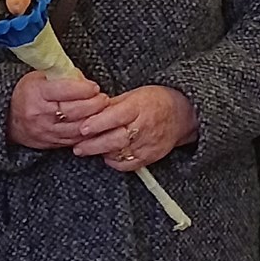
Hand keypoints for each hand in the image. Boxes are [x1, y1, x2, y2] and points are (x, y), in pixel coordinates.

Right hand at [9, 69, 106, 149]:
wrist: (10, 119)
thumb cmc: (28, 93)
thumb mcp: (39, 77)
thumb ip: (62, 75)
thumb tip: (85, 80)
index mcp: (36, 93)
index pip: (65, 90)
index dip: (84, 89)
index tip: (94, 86)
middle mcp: (41, 114)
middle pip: (75, 111)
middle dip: (94, 104)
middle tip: (104, 98)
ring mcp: (47, 131)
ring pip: (78, 128)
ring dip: (95, 119)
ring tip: (103, 110)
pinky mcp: (53, 143)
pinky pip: (76, 140)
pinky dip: (89, 133)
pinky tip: (96, 125)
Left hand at [72, 85, 197, 172]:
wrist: (181, 115)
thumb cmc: (154, 102)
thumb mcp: (132, 95)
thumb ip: (109, 105)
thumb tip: (84, 110)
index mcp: (138, 107)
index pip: (115, 116)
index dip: (97, 123)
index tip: (83, 128)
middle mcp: (143, 127)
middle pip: (115, 139)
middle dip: (94, 145)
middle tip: (77, 147)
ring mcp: (147, 144)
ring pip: (119, 154)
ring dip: (101, 153)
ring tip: (87, 149)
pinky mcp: (149, 157)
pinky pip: (127, 165)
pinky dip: (114, 162)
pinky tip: (106, 155)